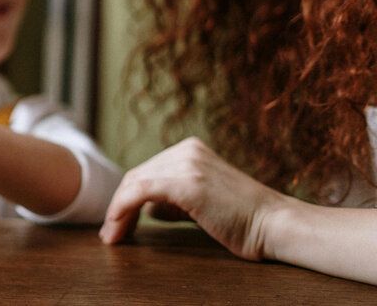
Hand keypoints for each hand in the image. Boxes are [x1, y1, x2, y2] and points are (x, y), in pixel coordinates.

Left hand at [99, 137, 288, 260]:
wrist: (276, 225)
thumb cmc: (242, 220)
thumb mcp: (200, 202)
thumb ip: (173, 200)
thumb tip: (147, 208)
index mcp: (190, 150)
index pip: (146, 171)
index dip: (126, 198)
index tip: (117, 223)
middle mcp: (186, 151)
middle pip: (136, 176)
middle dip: (118, 206)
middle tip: (110, 234)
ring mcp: (188, 164)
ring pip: (134, 183)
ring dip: (117, 212)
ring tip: (113, 236)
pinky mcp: (188, 183)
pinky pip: (140, 191)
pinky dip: (122, 209)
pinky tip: (117, 227)